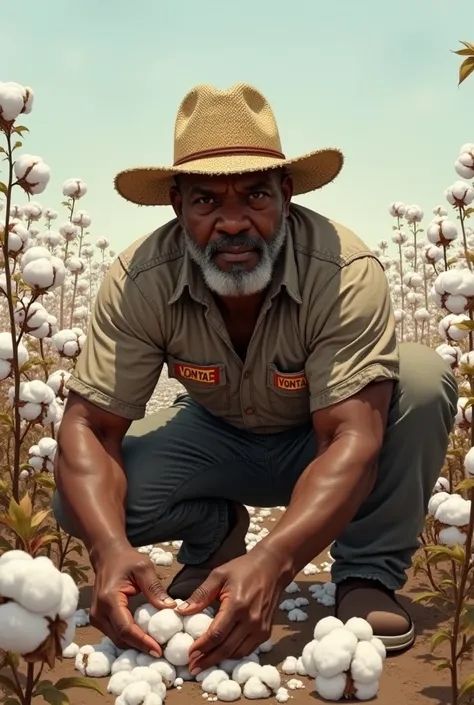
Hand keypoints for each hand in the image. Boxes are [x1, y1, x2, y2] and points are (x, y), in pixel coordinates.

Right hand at [90, 544, 175, 654]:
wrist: (107, 555)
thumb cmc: (126, 559)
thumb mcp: (144, 568)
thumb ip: (155, 588)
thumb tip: (171, 608)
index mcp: (109, 599)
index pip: (126, 628)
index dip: (142, 642)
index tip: (159, 650)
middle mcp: (99, 612)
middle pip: (120, 638)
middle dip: (140, 647)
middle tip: (162, 650)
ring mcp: (96, 618)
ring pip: (117, 640)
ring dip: (135, 644)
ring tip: (156, 645)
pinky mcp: (99, 619)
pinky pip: (115, 634)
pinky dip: (130, 638)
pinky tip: (145, 638)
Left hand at [176, 549, 289, 673]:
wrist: (273, 567)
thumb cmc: (244, 568)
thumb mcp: (219, 575)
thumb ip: (201, 594)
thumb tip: (181, 611)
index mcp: (237, 605)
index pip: (216, 634)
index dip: (201, 647)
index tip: (189, 653)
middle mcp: (250, 620)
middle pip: (225, 648)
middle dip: (207, 660)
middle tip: (193, 667)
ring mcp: (260, 628)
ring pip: (237, 652)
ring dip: (220, 660)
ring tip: (204, 662)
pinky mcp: (266, 631)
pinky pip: (248, 649)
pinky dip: (234, 654)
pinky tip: (222, 654)